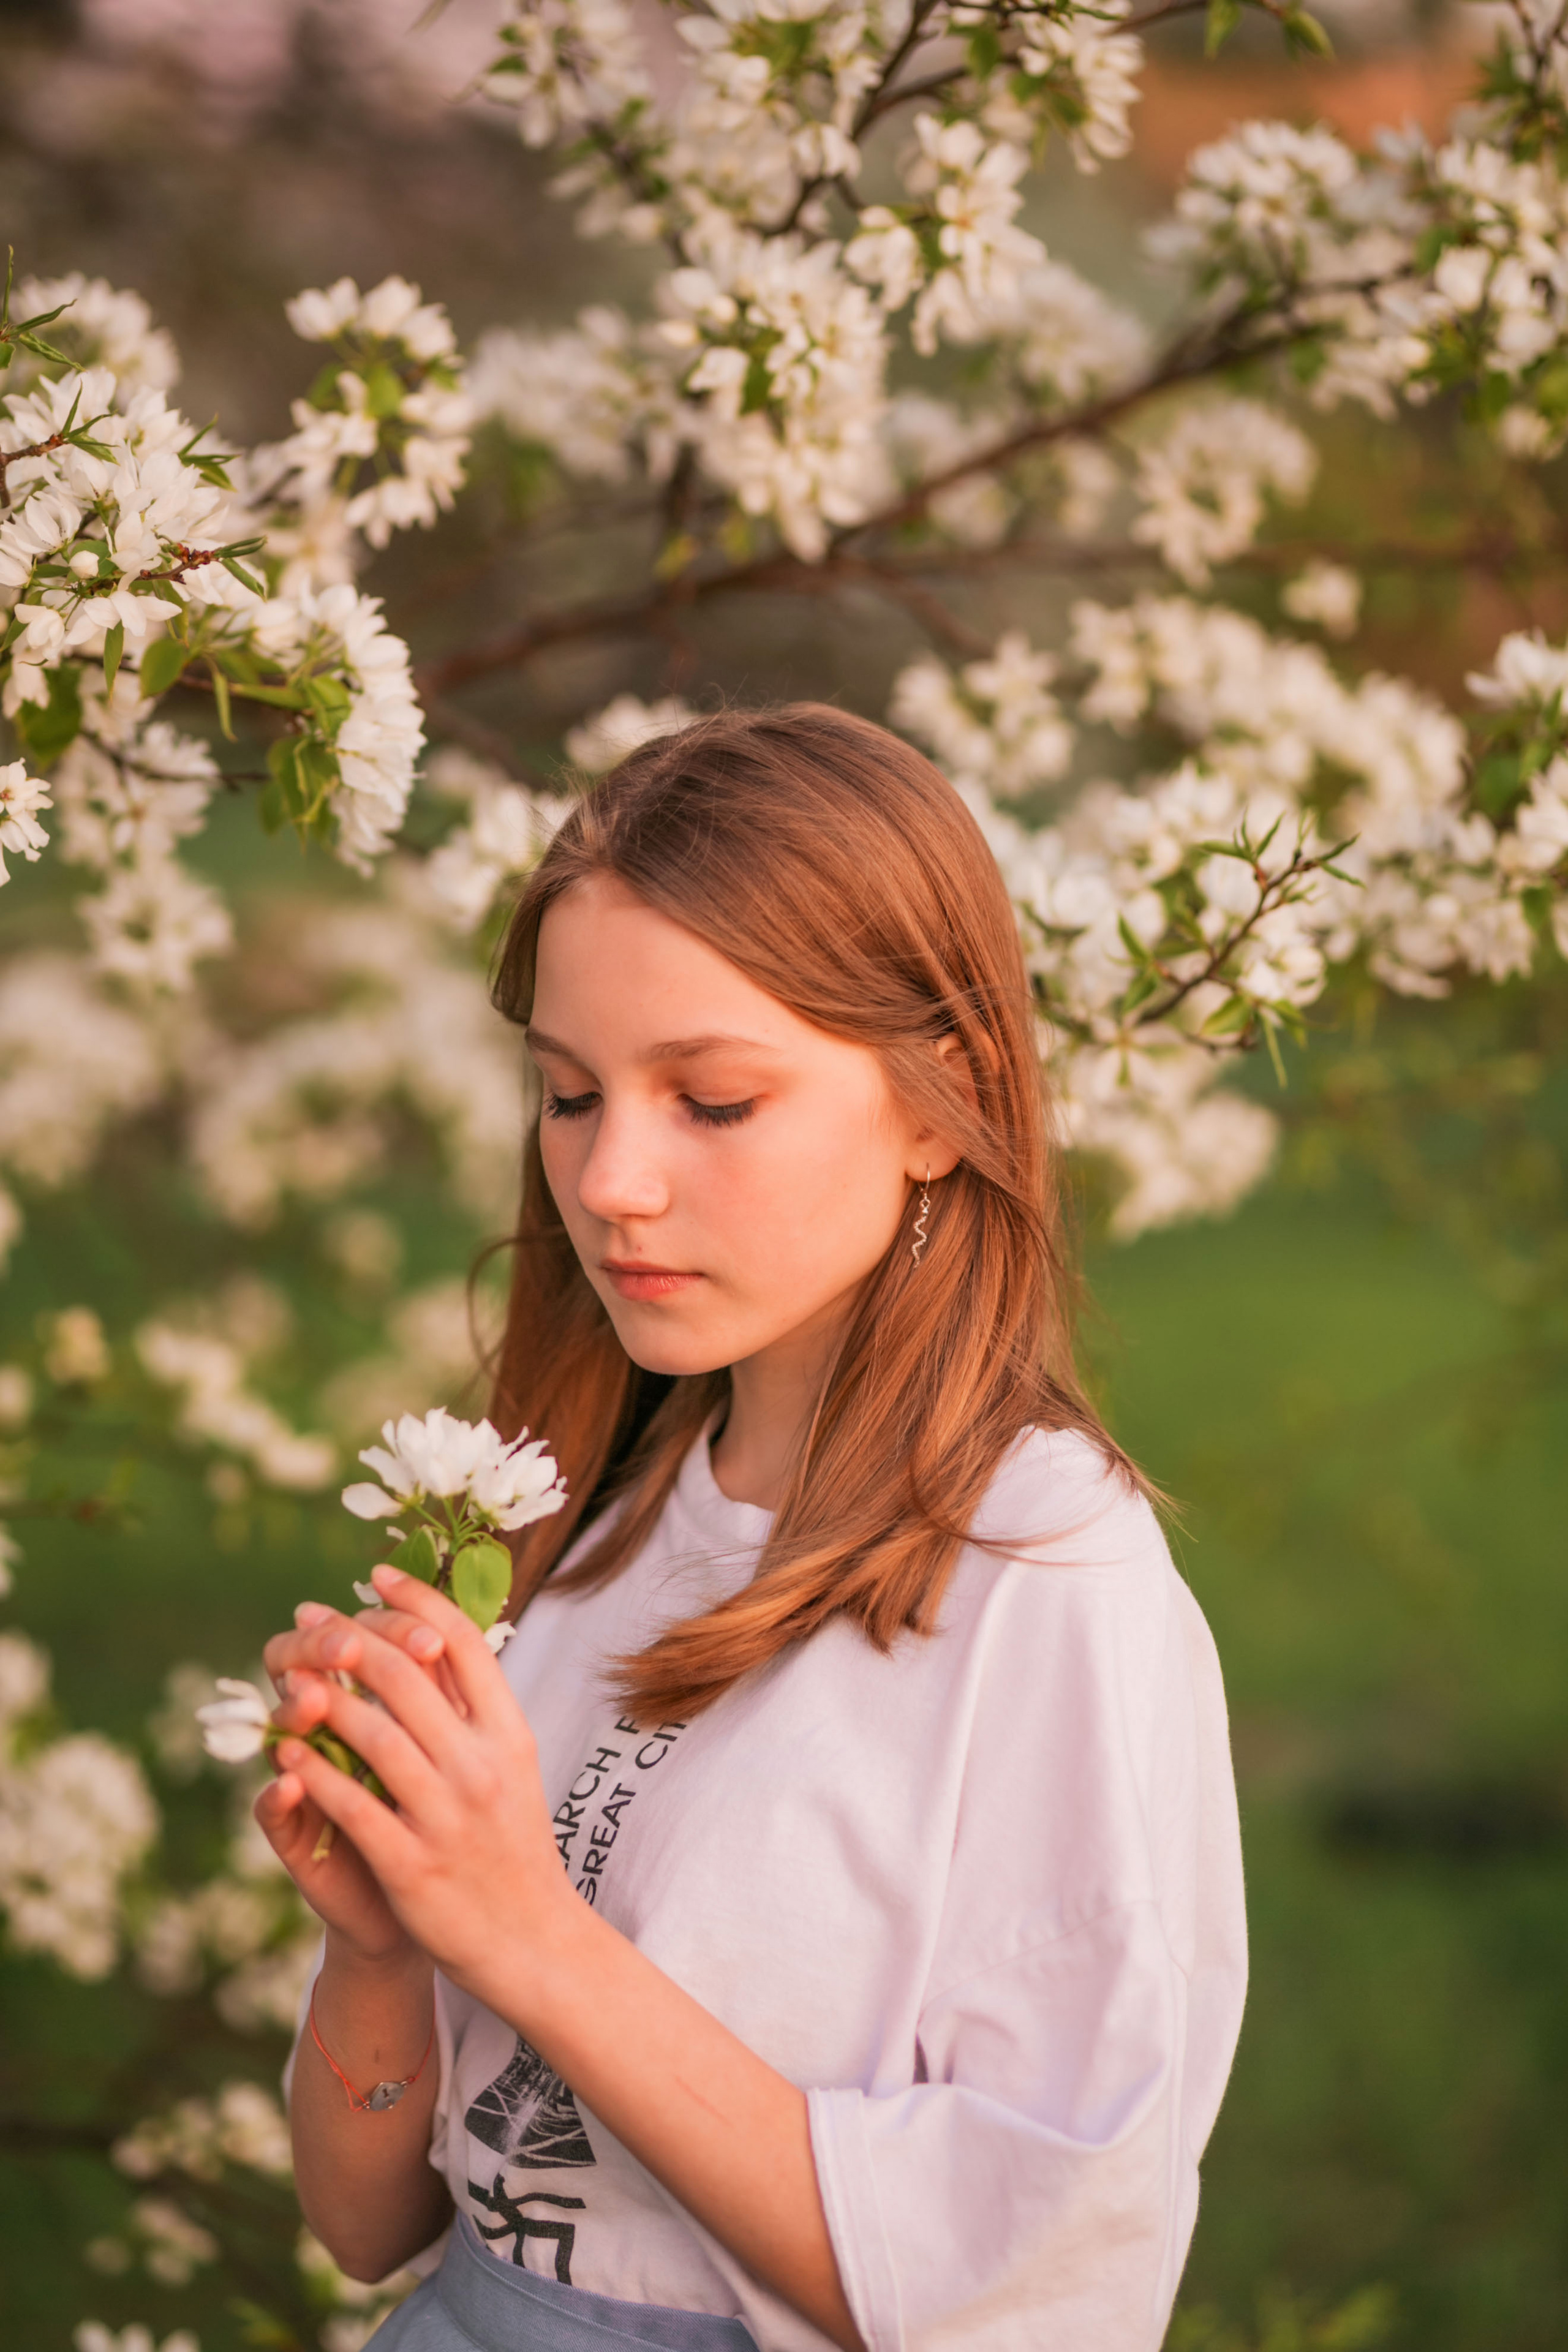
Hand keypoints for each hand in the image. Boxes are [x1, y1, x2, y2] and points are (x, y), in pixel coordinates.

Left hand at [266, 1566, 575, 2006]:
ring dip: (322, 1698)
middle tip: (311, 1617)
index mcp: (510, 1733)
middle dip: (349, 1636)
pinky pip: (350, 1805)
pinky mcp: (411, 1865)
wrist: (531, 1940)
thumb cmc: (510, 1842)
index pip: (463, 1643)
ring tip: (290, 1677)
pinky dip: (312, 1771)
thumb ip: (473, 1707)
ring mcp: (447, 1816)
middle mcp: (482, 1766)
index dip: (416, 1600)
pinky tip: (286, 1752)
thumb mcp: (511, 1764)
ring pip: (372, 1734)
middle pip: (408, 1675)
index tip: (374, 1575)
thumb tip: (431, 1634)